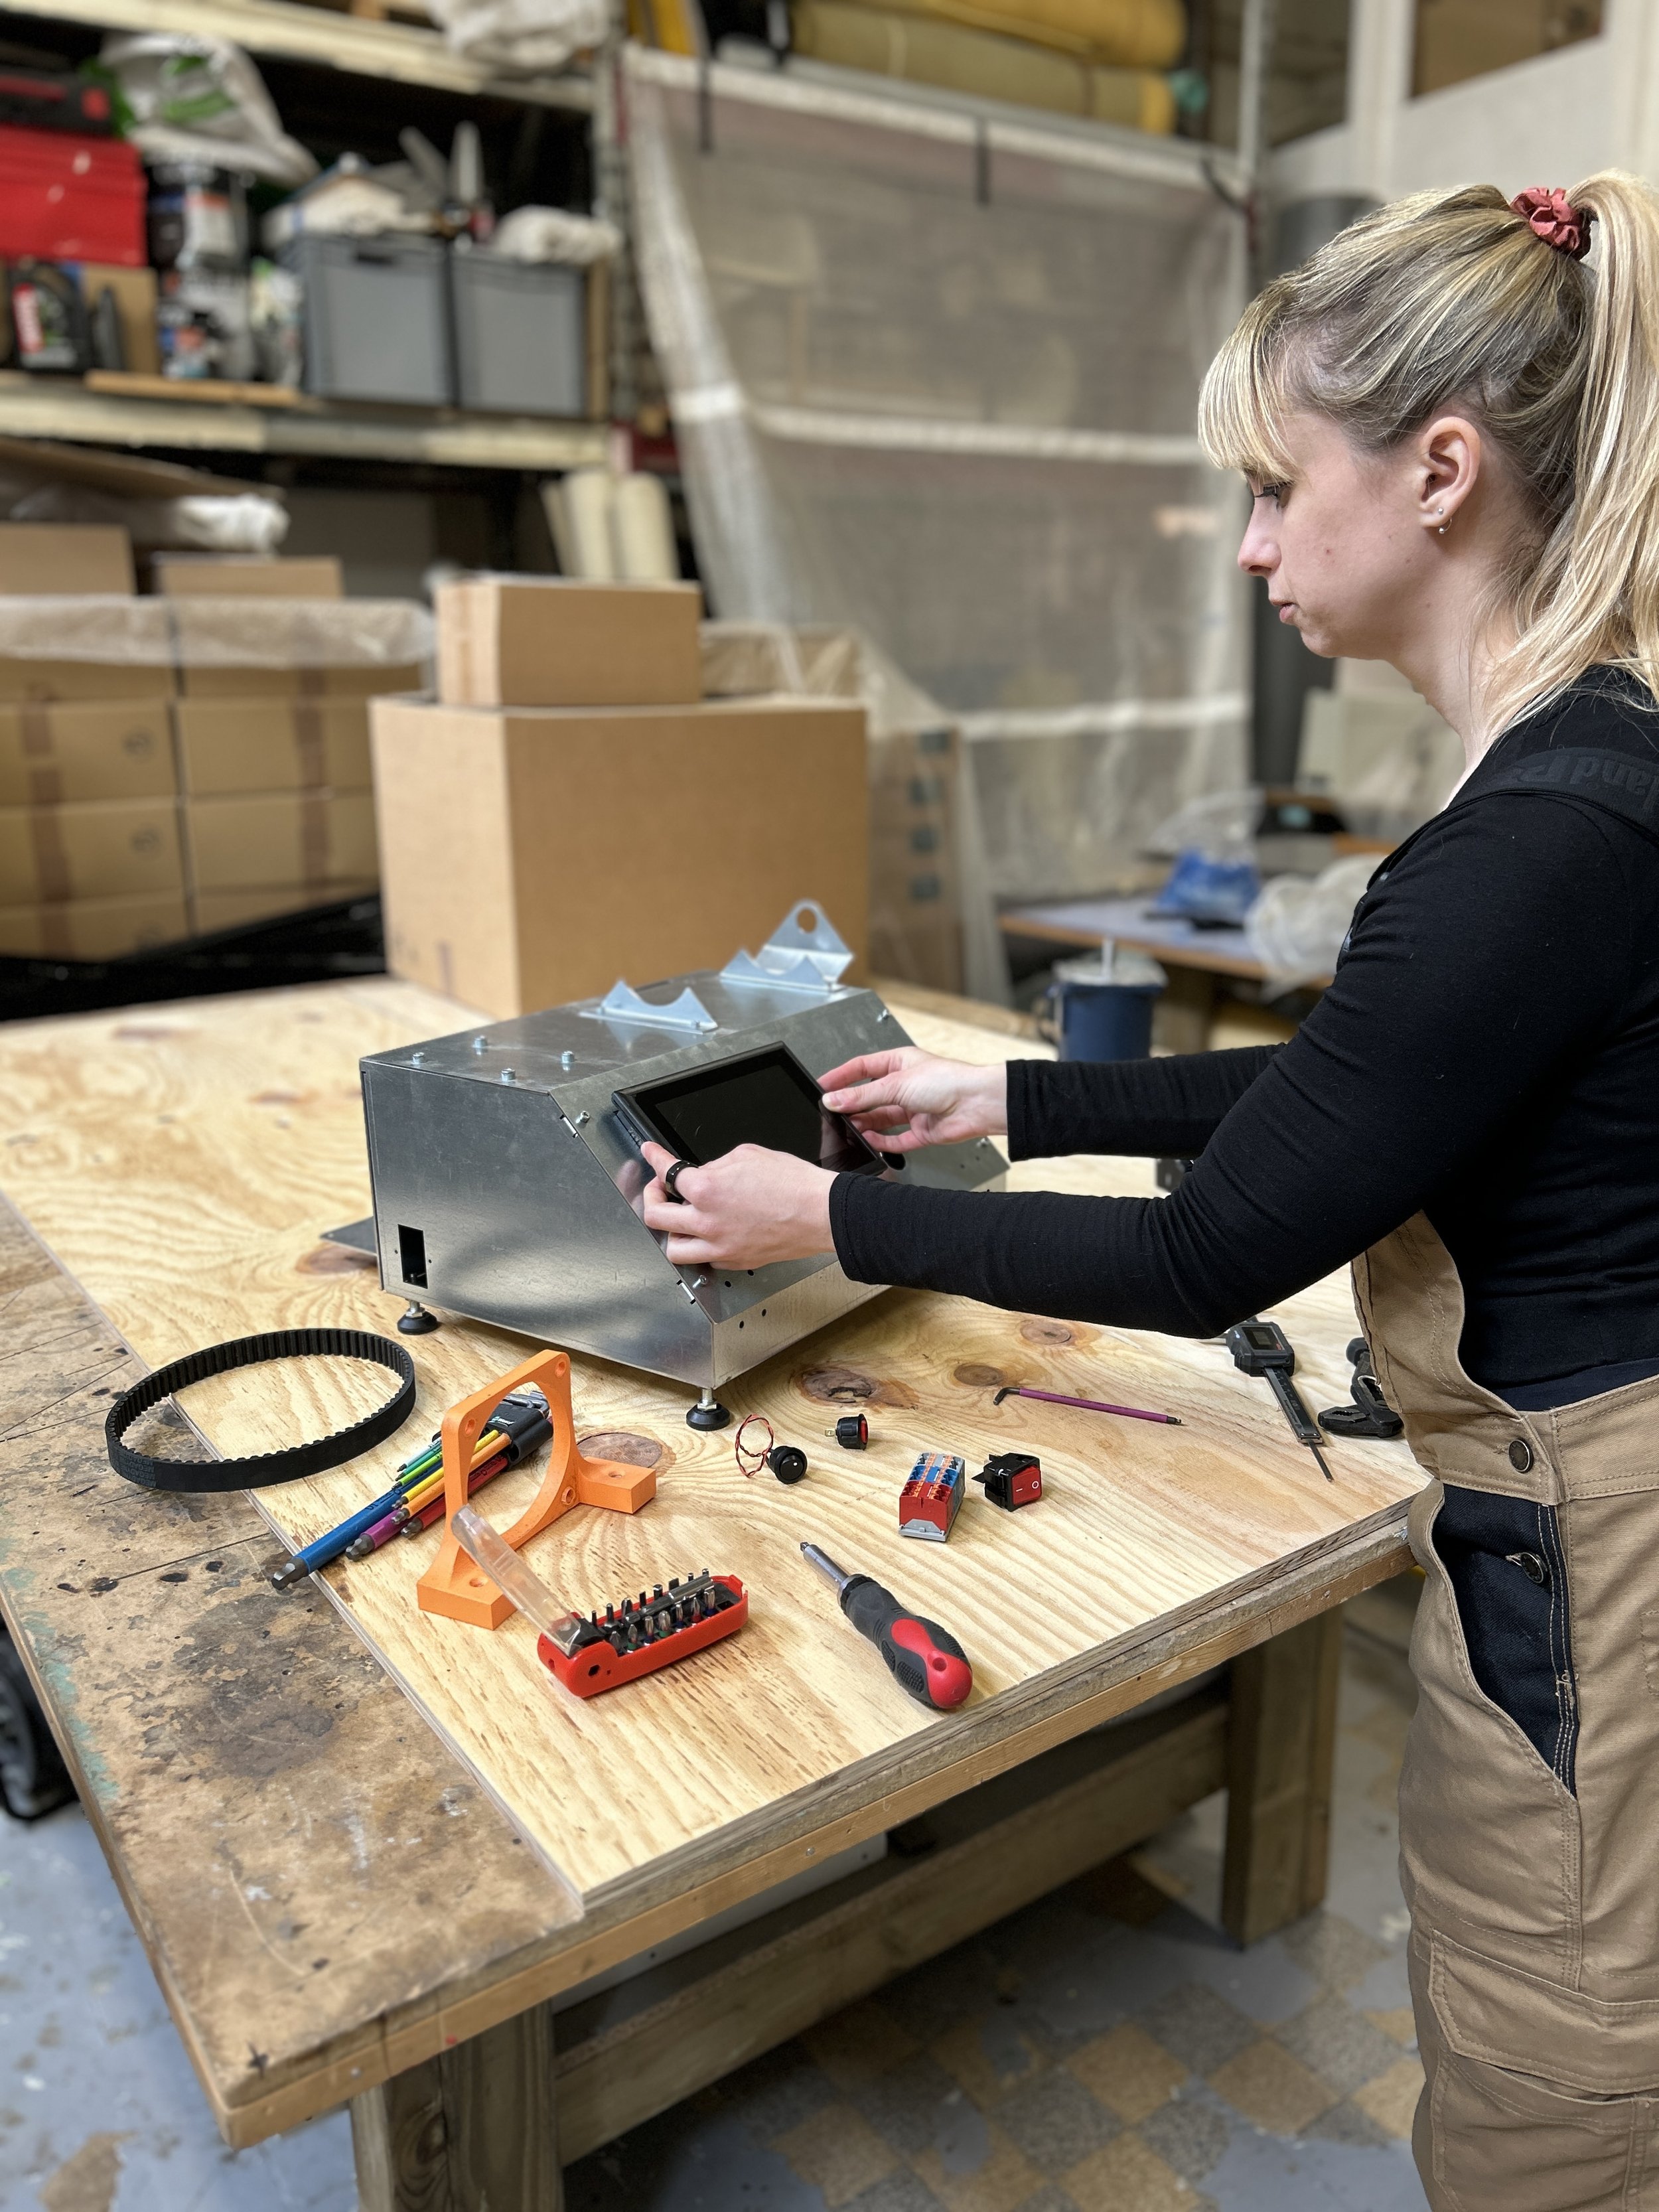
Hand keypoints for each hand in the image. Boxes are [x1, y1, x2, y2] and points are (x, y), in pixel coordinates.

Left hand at [640, 1141, 835, 1267]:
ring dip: (670, 1231)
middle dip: (652, 1197)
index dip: (654, 1159)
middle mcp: (707, 1222)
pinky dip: (700, 1244)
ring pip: (672, 1249)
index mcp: (707, 1190)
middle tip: (659, 1188)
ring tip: (679, 1218)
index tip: (650, 1154)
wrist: (821, 1213)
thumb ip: (715, 1165)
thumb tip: (702, 1173)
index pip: (666, 1173)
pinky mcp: (735, 1260)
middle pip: (655, 1216)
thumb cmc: (794, 1184)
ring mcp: (719, 1246)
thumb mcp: (747, 1154)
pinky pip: (704, 1257)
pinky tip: (708, 1231)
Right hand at [818, 1048, 1006, 1153]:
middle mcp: (905, 1086)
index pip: (862, 1068)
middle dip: (852, 1105)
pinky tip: (870, 1142)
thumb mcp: (896, 1084)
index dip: (841, 1076)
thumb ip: (862, 1095)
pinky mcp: (921, 1131)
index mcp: (899, 1063)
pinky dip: (881, 1141)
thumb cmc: (949, 1080)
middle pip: (869, 1096)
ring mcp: (913, 1109)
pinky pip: (896, 1139)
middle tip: (832, 1113)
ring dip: (864, 1125)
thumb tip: (834, 1099)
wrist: (978, 1103)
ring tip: (848, 1130)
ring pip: (880, 1119)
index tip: (822, 1086)